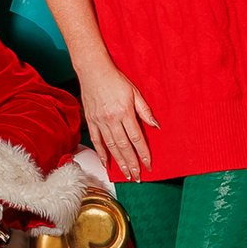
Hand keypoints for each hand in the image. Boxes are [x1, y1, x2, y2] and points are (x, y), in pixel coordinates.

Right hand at [76, 61, 157, 180]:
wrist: (93, 71)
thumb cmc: (115, 79)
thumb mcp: (135, 92)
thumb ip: (145, 110)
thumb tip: (156, 126)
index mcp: (124, 112)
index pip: (136, 138)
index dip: (143, 154)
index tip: (149, 165)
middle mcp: (111, 120)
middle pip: (123, 147)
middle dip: (132, 164)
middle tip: (137, 177)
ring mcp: (99, 122)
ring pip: (110, 147)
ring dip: (119, 162)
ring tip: (126, 174)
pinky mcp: (91, 121)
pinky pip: (97, 141)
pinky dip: (101, 154)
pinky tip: (106, 163)